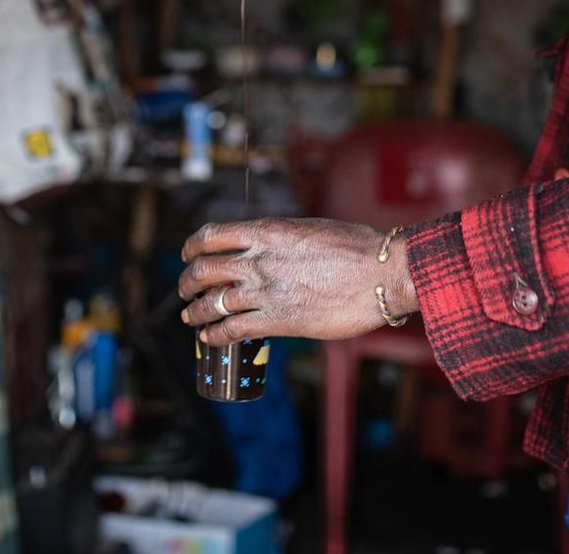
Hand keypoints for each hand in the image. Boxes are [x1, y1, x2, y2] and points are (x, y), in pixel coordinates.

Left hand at [178, 217, 418, 345]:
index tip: (187, 254)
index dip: (192, 246)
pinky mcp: (279, 321)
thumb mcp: (310, 229)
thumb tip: (268, 248)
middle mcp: (260, 259)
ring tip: (190, 316)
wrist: (383, 272)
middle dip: (188, 281)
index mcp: (267, 231)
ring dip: (195, 311)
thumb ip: (281, 239)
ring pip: (212, 302)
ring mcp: (267, 291)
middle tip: (185, 289)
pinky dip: (215, 334)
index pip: (212, 235)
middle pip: (203, 270)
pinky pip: (233, 329)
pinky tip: (210, 338)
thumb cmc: (357, 248)